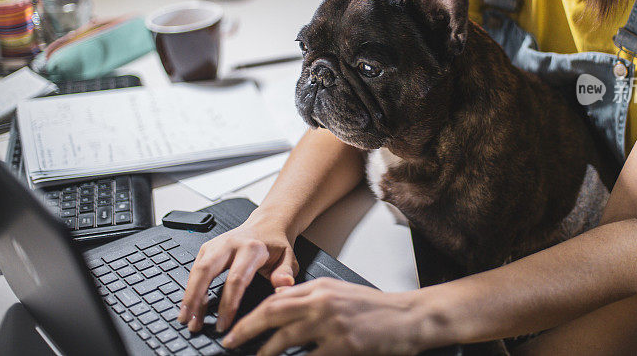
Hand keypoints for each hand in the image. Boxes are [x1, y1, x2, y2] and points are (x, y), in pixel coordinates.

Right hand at [178, 217, 298, 332]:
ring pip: (197, 269)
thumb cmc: (276, 244)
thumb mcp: (288, 258)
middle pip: (206, 271)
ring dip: (189, 295)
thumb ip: (286, 273)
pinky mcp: (208, 248)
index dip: (227, 304)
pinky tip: (190, 305)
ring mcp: (216, 245)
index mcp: (251, 248)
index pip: (236, 279)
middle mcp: (230, 244)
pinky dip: (190, 288)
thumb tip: (283, 286)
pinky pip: (195, 269)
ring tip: (186, 318)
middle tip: (192, 323)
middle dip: (196, 298)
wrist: (267, 224)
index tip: (223, 324)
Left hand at [221, 277, 423, 355]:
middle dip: (245, 328)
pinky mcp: (343, 343)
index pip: (275, 298)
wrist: (408, 316)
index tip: (236, 326)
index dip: (251, 313)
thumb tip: (280, 304)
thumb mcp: (339, 294)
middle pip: (272, 312)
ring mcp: (331, 323)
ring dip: (264, 351)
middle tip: (228, 341)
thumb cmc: (376, 308)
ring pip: (285, 337)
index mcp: (320, 287)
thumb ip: (311, 298)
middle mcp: (322, 301)